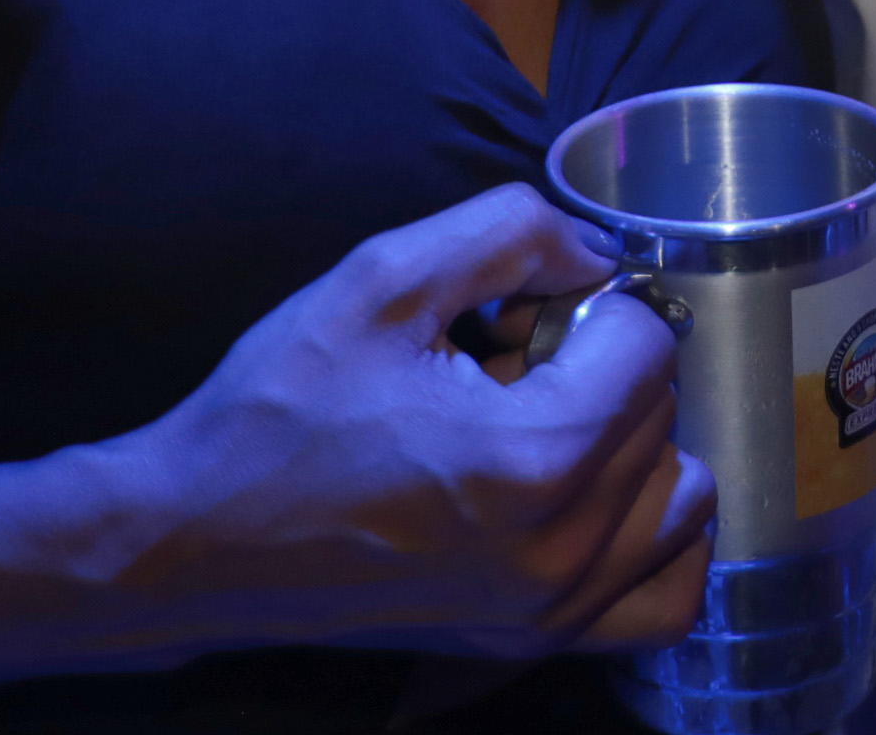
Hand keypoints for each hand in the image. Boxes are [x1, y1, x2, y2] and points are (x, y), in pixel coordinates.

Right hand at [84, 184, 715, 663]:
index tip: (510, 318)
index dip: (582, 305)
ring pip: (680, 499)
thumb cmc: (279, 409)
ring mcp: (549, 613)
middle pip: (663, 415)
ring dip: (631, 447)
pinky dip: (651, 540)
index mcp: (533, 458)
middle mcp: (561, 551)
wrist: (195, 541)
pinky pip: (664, 598)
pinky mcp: (529, 644)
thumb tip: (599, 253)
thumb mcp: (381, 278)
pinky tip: (589, 497)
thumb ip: (512, 231)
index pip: (646, 343)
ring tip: (540, 429)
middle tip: (504, 368)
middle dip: (596, 371)